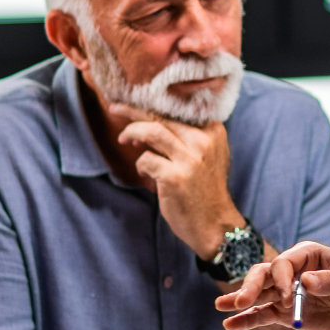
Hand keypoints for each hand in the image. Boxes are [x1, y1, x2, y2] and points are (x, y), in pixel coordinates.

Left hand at [110, 103, 244, 257]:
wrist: (215, 224)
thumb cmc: (205, 190)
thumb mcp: (208, 156)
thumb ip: (189, 138)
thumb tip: (153, 122)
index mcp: (213, 132)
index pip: (178, 110)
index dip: (154, 105)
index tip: (136, 105)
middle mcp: (203, 141)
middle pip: (161, 117)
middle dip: (133, 111)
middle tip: (115, 109)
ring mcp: (190, 159)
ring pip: (151, 131)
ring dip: (131, 132)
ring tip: (123, 139)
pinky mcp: (175, 176)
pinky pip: (145, 160)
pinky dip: (140, 165)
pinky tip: (144, 173)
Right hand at [216, 242, 329, 329]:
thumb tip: (306, 281)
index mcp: (308, 255)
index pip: (284, 263)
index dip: (281, 279)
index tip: (288, 297)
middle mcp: (292, 271)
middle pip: (264, 274)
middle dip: (251, 287)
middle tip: (241, 302)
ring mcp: (285, 292)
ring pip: (258, 294)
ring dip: (240, 300)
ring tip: (221, 307)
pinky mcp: (284, 313)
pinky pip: (262, 315)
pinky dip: (246, 320)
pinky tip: (230, 325)